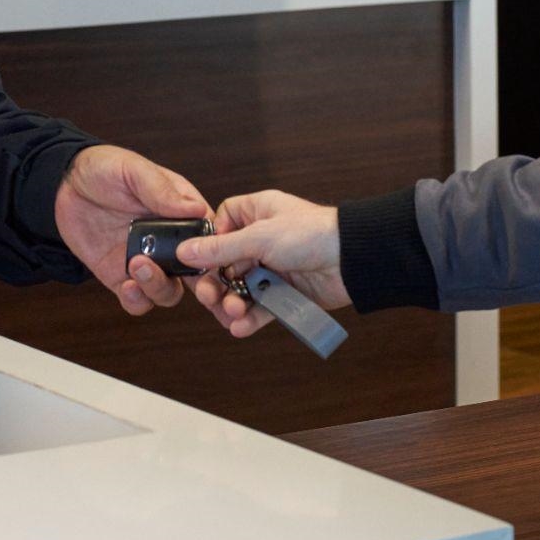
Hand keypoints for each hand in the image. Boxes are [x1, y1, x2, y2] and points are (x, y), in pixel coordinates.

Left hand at [54, 145, 230, 326]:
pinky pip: (137, 301)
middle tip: (201, 290)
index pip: (213, 240)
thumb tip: (195, 209)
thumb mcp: (133, 170)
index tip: (219, 262)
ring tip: (140, 266)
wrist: (63, 184)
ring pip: (169, 292)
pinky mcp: (120, 277)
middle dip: (206, 290)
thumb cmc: (104, 169)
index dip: (221, 255)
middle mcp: (169, 243)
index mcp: (182, 214)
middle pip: (199, 276)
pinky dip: (138, 301)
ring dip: (160, 288)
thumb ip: (161, 190)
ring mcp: (146, 263)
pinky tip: (128, 286)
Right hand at [176, 189, 349, 338]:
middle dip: (215, 283)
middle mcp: (263, 240)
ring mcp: (274, 268)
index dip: (209, 244)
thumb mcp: (259, 237)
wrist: (352, 260)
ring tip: (232, 312)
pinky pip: (261, 307)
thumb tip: (187, 251)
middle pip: (225, 264)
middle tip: (208, 297)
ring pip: (241, 289)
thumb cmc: (313, 233)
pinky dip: (249, 318)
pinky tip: (240, 327)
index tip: (200, 260)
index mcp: (257, 213)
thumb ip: (220, 249)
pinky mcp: (286, 293)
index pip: (221, 226)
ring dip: (232, 303)